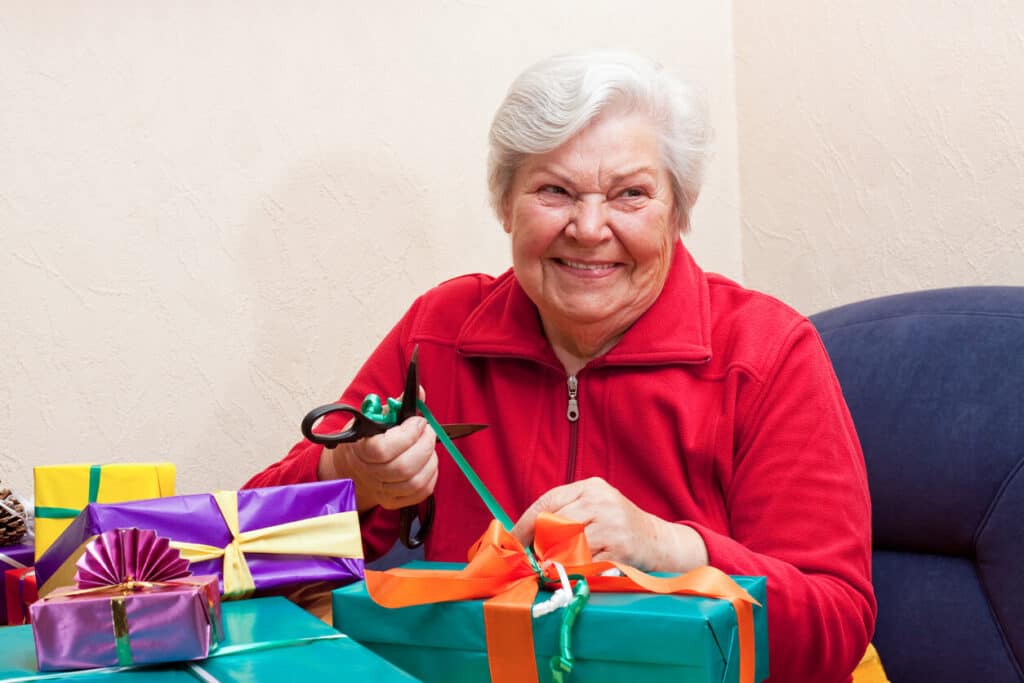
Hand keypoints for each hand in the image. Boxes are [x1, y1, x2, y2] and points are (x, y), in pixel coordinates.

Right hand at [318, 415, 437, 512]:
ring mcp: (380, 490)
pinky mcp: (392, 501)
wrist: (351, 465)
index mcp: (359, 450)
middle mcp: (368, 474)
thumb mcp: (374, 416)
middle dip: (424, 445)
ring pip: (415, 482)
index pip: (384, 450)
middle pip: (404, 468)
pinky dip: (431, 476)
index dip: (408, 435)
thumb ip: (397, 405)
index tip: (417, 421)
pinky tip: (427, 462)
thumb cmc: (365, 438)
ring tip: (428, 445)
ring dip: (430, 460)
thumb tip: (420, 393)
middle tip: (428, 430)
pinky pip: (420, 494)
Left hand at [511, 477, 708, 572]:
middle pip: (554, 523)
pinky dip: (573, 572)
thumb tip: (522, 535)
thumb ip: (564, 512)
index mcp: (591, 487)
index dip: (524, 524)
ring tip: (549, 567)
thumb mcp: (594, 507)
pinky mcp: (619, 551)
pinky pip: (584, 565)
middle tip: (529, 559)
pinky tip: (570, 574)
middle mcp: (601, 502)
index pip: (548, 502)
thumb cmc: (617, 525)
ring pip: (567, 546)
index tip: (510, 541)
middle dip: (537, 544)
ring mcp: (612, 526)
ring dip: (553, 560)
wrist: (658, 541)